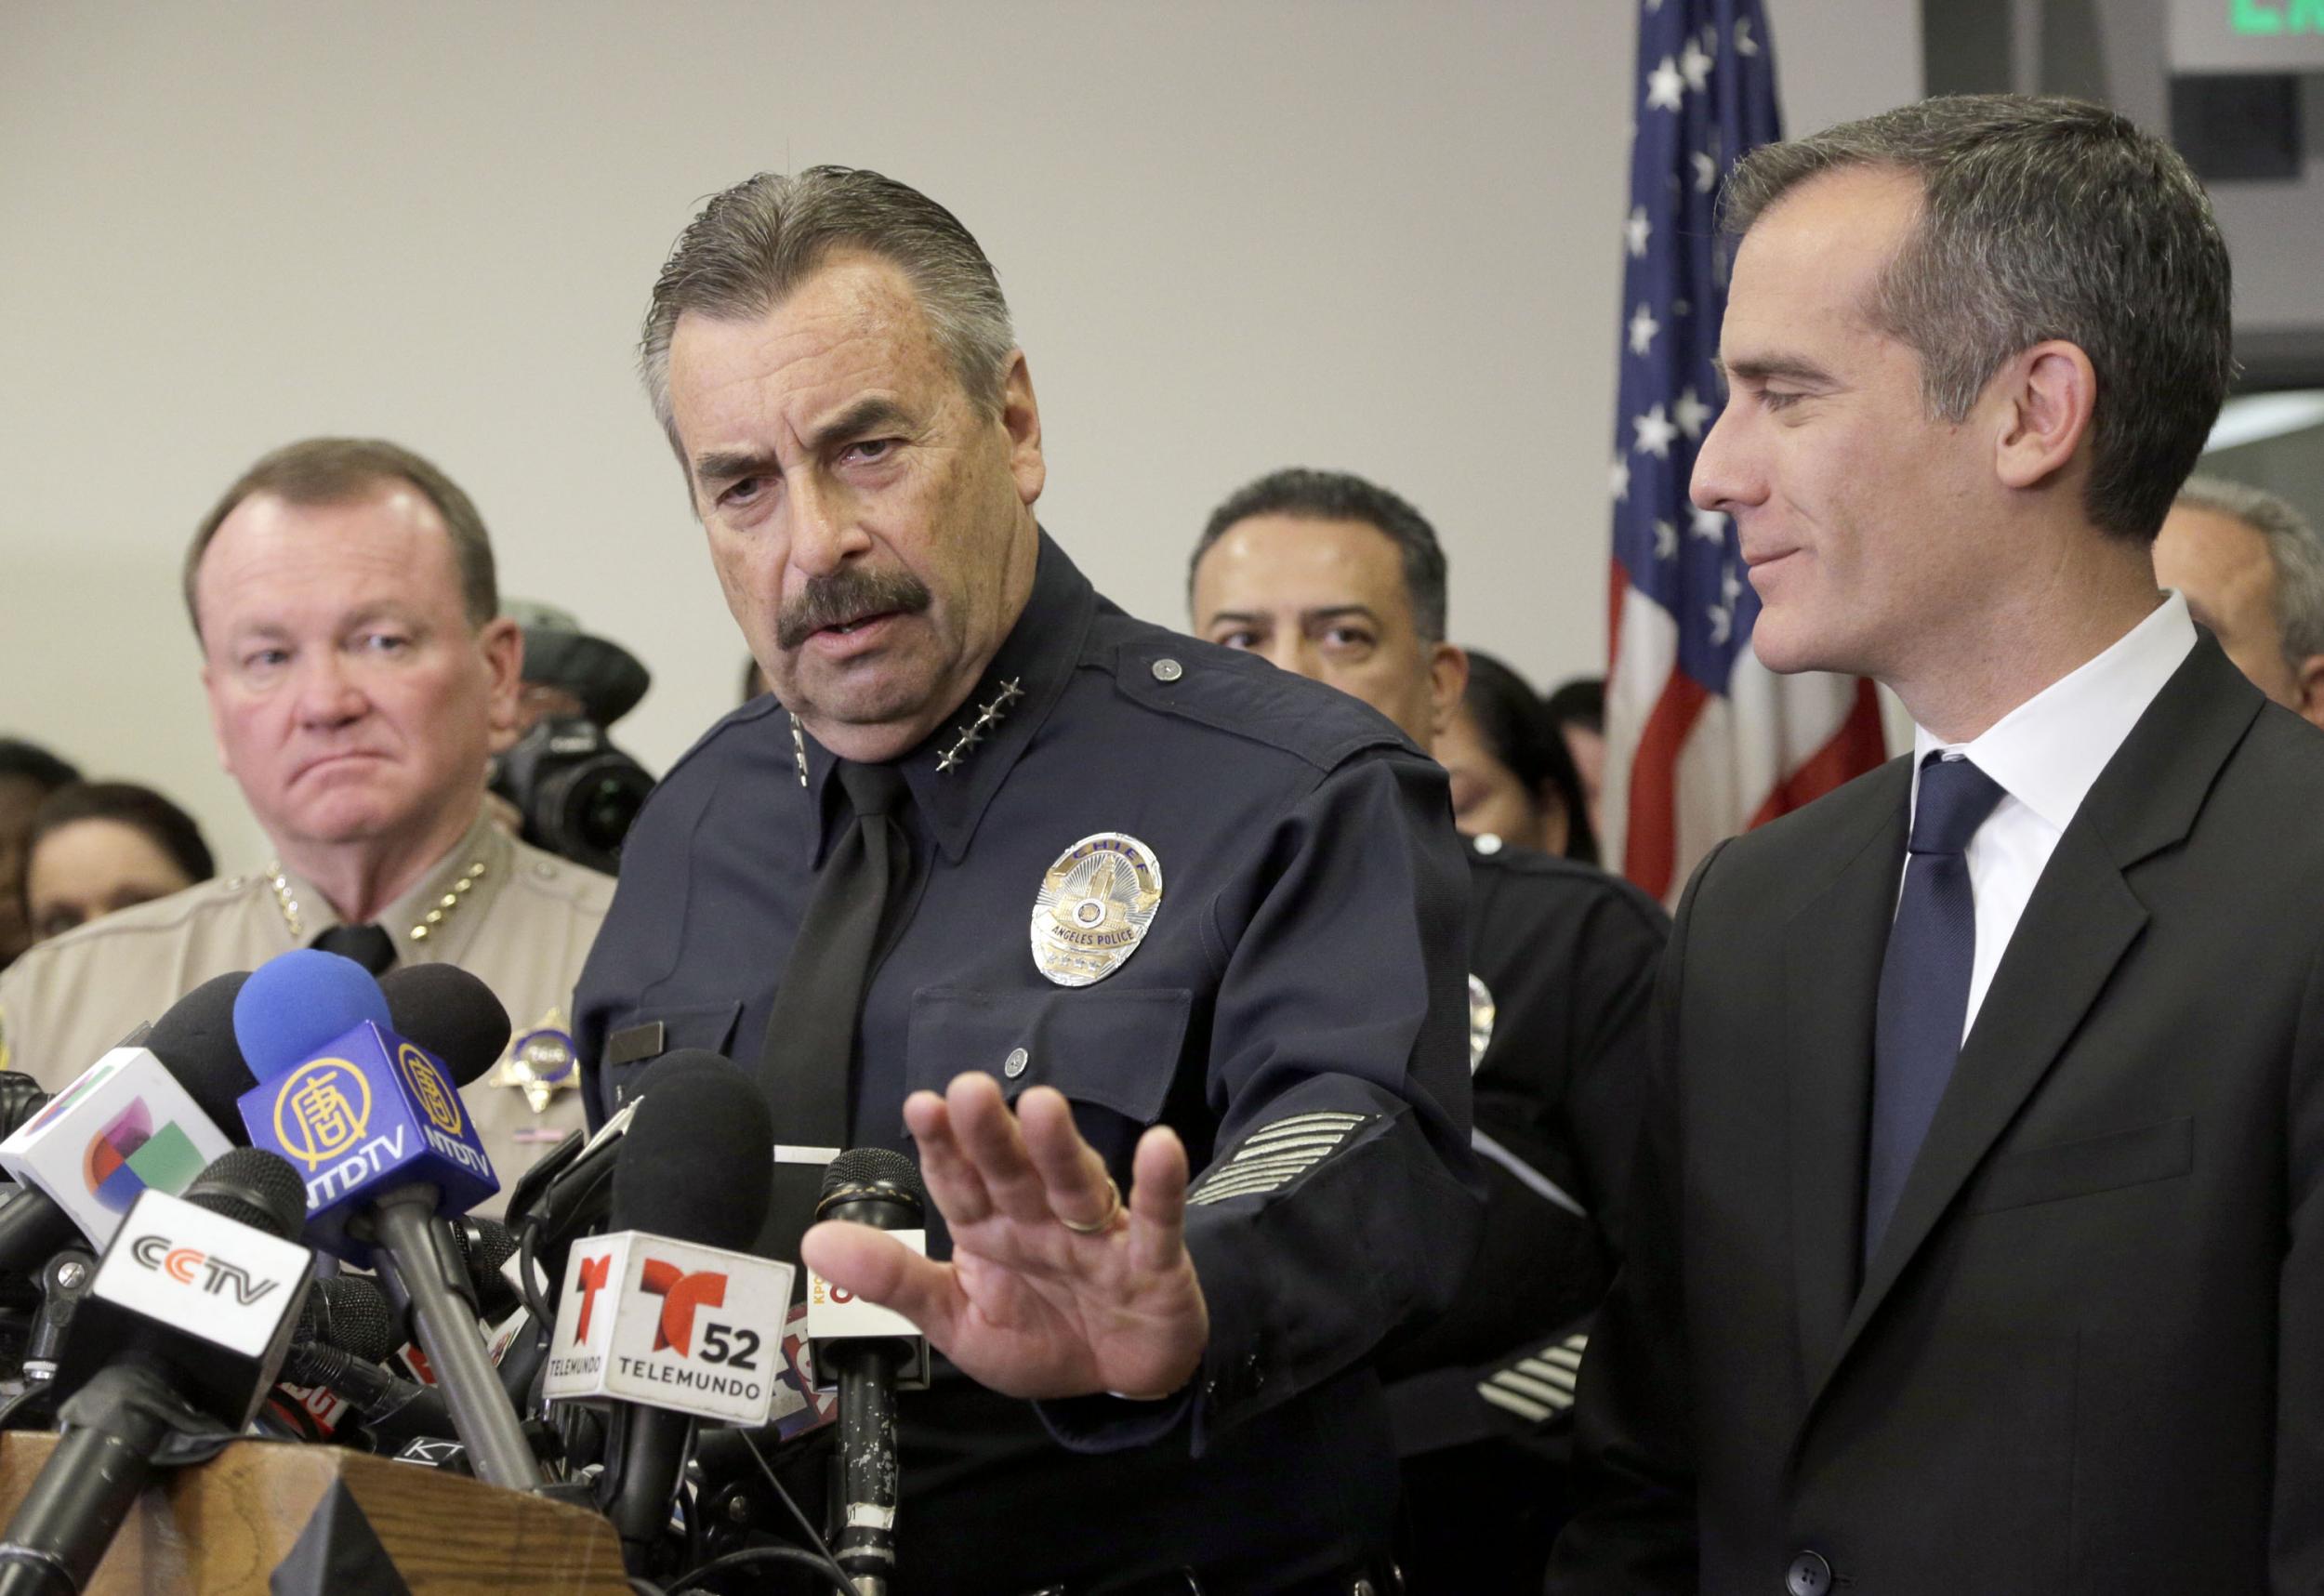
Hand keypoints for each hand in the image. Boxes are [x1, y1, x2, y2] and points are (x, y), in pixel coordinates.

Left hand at [800, 1072, 1207, 1402]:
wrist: (1118, 1380)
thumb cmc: (1039, 1337)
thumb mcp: (956, 1321)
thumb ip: (894, 1280)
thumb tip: (811, 1243)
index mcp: (990, 1228)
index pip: (958, 1181)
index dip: (942, 1145)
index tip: (922, 1105)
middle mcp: (1040, 1219)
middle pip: (1013, 1172)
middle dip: (992, 1134)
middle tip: (971, 1090)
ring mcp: (1097, 1235)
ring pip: (1076, 1185)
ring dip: (1061, 1149)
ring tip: (1044, 1108)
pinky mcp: (1152, 1261)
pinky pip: (1156, 1222)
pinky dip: (1158, 1188)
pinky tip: (1162, 1147)